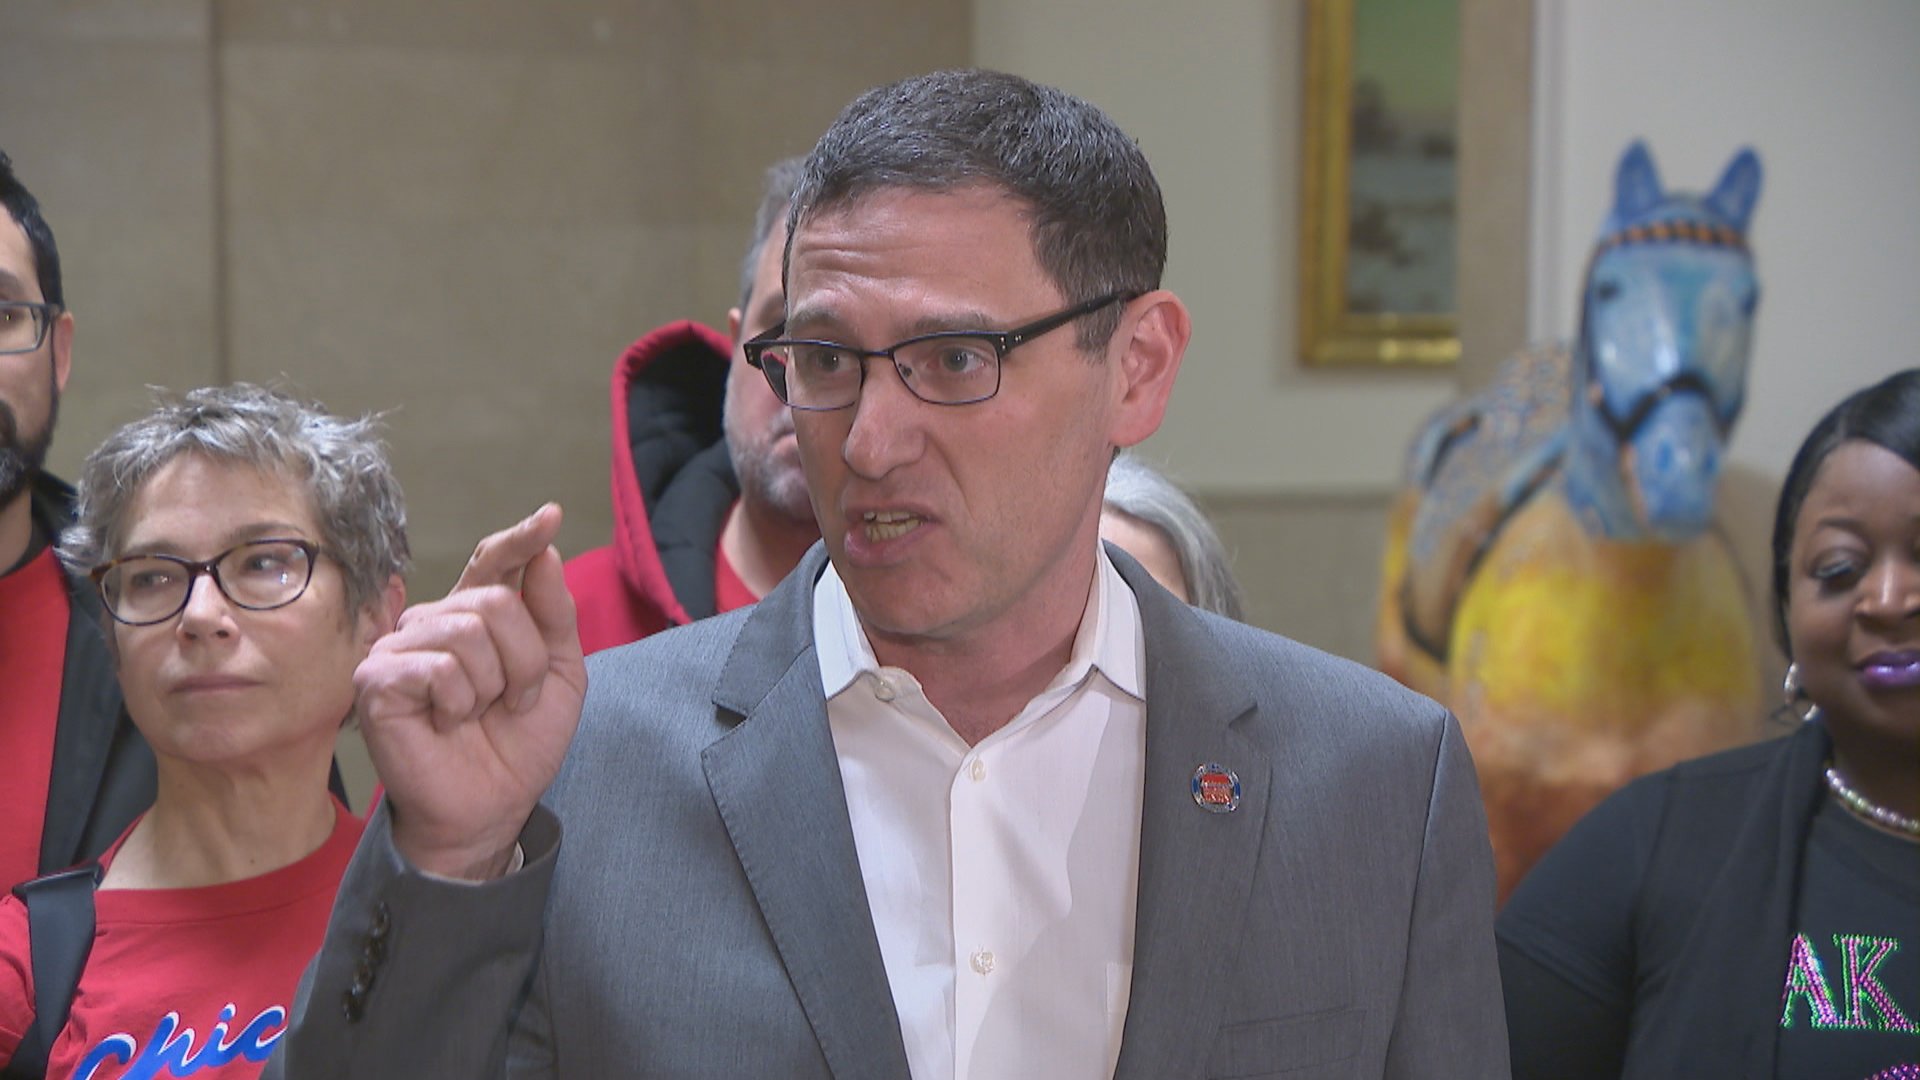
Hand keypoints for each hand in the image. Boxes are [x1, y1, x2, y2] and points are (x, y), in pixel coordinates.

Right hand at [352, 504, 585, 878]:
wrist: (492, 806)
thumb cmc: (518, 742)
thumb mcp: (560, 675)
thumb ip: (554, 613)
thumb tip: (546, 550)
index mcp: (477, 616)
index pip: (494, 562)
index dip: (520, 538)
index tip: (551, 516)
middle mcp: (435, 622)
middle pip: (495, 601)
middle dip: (526, 659)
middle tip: (514, 700)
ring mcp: (400, 647)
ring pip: (469, 629)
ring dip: (495, 684)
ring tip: (479, 714)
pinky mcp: (376, 679)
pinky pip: (438, 666)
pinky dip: (460, 701)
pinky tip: (448, 723)